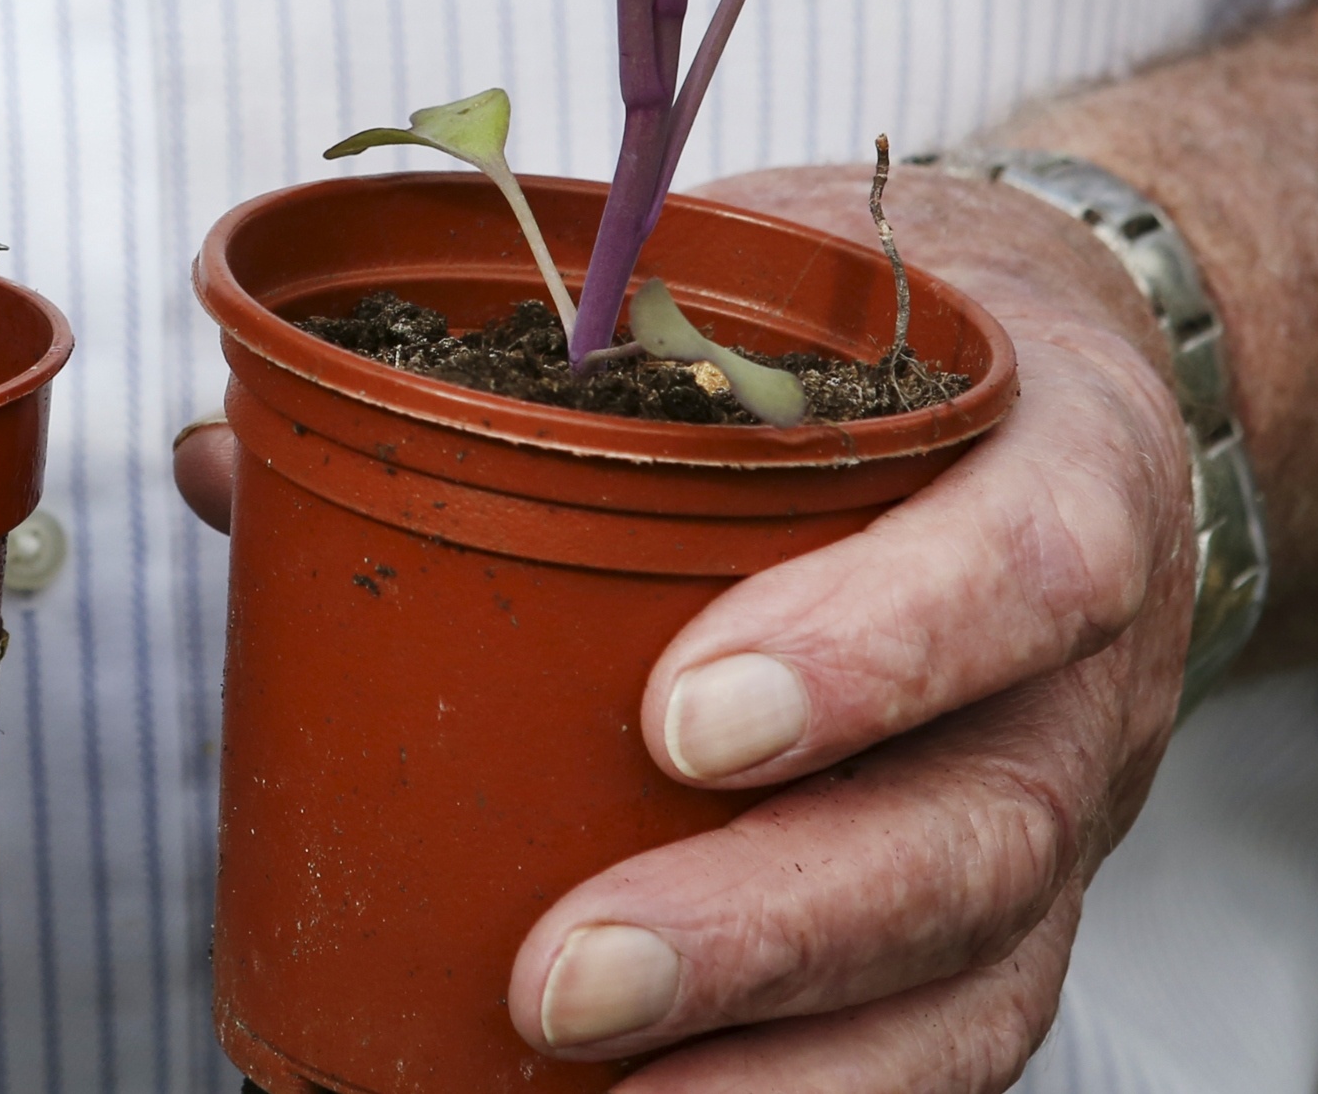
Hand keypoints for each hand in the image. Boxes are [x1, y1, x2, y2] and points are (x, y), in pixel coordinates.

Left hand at [177, 170, 1196, 1090]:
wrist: (1081, 389)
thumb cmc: (884, 350)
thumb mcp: (773, 302)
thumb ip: (531, 378)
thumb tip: (227, 456)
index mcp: (1060, 470)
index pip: (1019, 564)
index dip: (873, 650)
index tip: (679, 719)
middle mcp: (1089, 671)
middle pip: (974, 829)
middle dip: (765, 924)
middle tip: (562, 973)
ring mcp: (1065, 816)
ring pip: (973, 976)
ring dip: (779, 1064)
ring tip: (584, 1092)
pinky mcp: (1019, 924)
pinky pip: (949, 1043)